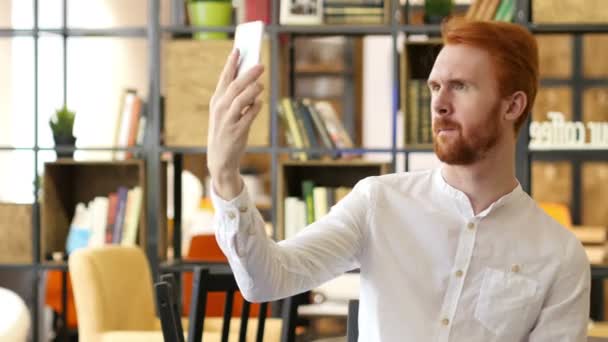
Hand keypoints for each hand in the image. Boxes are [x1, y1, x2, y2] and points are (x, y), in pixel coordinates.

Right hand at [207, 49, 264, 198]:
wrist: (220, 159)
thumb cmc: (225, 131)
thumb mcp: (225, 113)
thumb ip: (235, 97)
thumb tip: (251, 80)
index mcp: (216, 101)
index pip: (224, 78)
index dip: (231, 64)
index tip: (238, 50)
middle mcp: (220, 109)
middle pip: (235, 86)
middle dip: (248, 74)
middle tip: (260, 65)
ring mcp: (228, 120)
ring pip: (242, 99)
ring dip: (253, 89)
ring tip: (261, 84)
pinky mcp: (237, 131)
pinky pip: (249, 114)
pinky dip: (256, 106)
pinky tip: (260, 101)